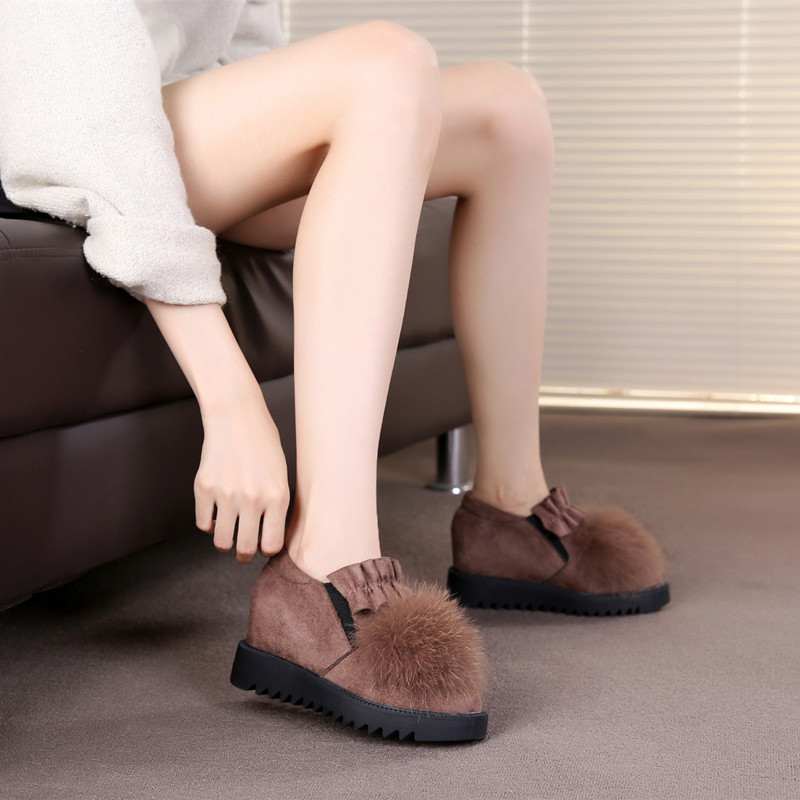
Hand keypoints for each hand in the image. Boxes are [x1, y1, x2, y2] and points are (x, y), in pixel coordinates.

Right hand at [194, 386, 289, 562]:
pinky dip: (209, 523)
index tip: (264, 546)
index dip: (267, 550)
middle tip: (244, 552)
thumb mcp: (281, 474)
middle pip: (245, 549)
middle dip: (244, 556)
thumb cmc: (264, 444)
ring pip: (221, 541)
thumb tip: (268, 540)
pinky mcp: (203, 487)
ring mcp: (226, 494)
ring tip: (229, 534)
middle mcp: (252, 498)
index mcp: (278, 496)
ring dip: (225, 542)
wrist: (236, 416)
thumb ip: (276, 506)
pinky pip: (203, 523)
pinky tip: (216, 512)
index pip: (272, 545)